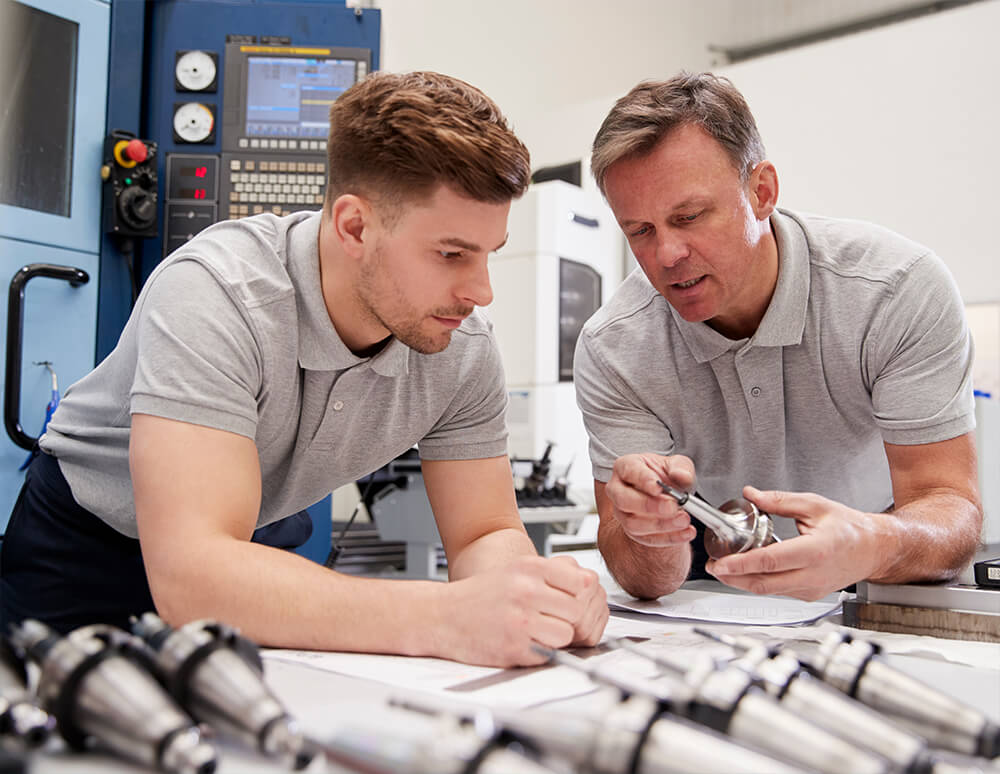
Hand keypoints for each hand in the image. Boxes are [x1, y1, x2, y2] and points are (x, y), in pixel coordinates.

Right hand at [439, 555, 607, 666]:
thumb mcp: (515, 571)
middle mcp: (526, 590)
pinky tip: (523, 641)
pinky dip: (540, 651)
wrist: (442, 616)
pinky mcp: (514, 647)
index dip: (579, 594)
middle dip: (568, 618)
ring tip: (538, 632)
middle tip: (552, 620)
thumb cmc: (481, 595)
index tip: (569, 601)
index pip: (581, 580)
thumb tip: (589, 583)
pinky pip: (548, 653)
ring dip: (557, 637)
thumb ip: (551, 575)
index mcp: (529, 568)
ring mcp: (520, 620)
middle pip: (577, 609)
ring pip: (566, 633)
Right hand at [604, 453, 697, 547]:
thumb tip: (681, 476)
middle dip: (649, 506)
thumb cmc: (667, 476)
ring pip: (633, 524)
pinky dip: (668, 538)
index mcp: (625, 466)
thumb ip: (681, 468)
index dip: (643, 480)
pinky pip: (646, 539)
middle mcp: (618, 490)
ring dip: (661, 525)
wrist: (669, 496)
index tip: (658, 487)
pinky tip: (686, 532)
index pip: (629, 471)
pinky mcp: (632, 532)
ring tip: (683, 520)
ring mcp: (622, 513)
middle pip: (624, 500)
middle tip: (673, 507)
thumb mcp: (678, 464)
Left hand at [705, 486, 884, 600]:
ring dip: (743, 581)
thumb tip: (752, 494)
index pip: (770, 561)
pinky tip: (747, 571)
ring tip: (724, 568)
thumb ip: (779, 501)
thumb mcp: (814, 505)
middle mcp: (813, 575)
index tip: (720, 562)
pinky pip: (778, 591)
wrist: (873, 549)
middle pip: (764, 584)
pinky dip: (759, 582)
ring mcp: (811, 589)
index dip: (741, 564)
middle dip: (733, 578)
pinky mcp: (809, 595)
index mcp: (815, 551)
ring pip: (769, 590)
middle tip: (713, 567)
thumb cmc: (849, 528)